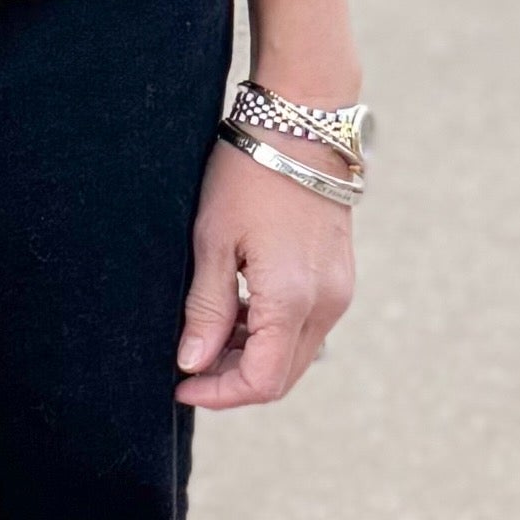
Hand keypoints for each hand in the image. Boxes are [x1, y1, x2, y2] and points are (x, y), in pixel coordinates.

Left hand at [177, 134, 353, 408]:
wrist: (301, 125)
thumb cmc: (250, 174)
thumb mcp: (212, 242)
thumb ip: (207, 309)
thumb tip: (193, 362)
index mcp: (292, 298)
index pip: (261, 381)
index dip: (218, 393)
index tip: (180, 384)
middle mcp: (327, 303)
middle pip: (281, 375)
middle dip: (232, 380)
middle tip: (188, 364)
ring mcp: (339, 291)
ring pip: (294, 353)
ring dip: (251, 356)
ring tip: (207, 330)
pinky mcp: (339, 278)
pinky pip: (306, 326)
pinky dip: (270, 332)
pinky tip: (238, 309)